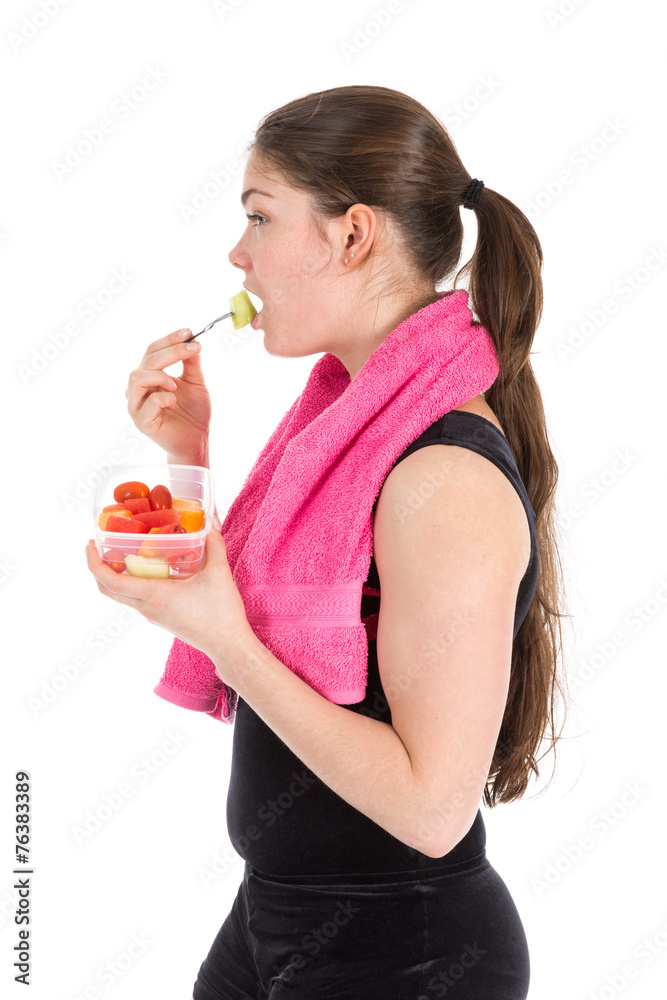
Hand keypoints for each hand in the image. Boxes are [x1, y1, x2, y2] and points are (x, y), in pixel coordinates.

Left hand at [85, 516, 251, 685]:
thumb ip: (213, 543)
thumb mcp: (219, 572)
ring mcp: (153, 615)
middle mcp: (147, 606)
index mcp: (154, 594)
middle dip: (98, 567)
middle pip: (109, 589)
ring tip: (123, 553)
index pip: (110, 581)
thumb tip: (211, 519)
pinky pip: (137, 599)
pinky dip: (132, 583)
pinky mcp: (161, 618)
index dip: (94, 563)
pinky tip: (148, 569)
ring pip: (122, 595)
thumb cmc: (221, 613)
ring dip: (115, 575)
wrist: (228, 645)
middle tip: (100, 545)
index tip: (90, 544)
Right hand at [126, 327, 211, 462]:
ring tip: (177, 384)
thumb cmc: (193, 413)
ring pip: (137, 377)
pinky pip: (147, 403)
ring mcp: (137, 405)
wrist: (197, 440)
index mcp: (149, 377)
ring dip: (160, 375)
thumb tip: (193, 340)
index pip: (152, 351)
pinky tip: (174, 402)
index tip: (189, 331)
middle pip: (147, 360)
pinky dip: (163, 398)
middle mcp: (139, 389)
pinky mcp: (143, 422)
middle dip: (172, 351)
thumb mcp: (195, 382)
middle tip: (194, 348)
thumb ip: (191, 363)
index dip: (169, 339)